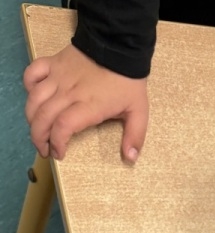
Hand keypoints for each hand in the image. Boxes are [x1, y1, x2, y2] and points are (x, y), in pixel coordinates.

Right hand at [24, 44, 148, 161]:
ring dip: (31, 118)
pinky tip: (35, 97)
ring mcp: (58, 76)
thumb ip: (135, 136)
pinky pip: (32, 73)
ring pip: (34, 99)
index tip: (59, 154)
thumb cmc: (128, 80)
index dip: (56, 143)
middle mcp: (69, 92)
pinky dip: (28, 86)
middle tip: (44, 149)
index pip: (63, 127)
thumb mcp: (139, 111)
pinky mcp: (53, 63)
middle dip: (39, 138)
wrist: (118, 45)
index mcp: (89, 106)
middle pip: (43, 117)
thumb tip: (130, 158)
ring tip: (37, 131)